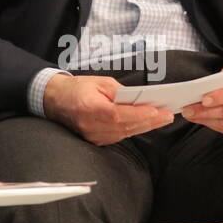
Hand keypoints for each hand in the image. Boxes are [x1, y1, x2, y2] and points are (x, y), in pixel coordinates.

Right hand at [43, 74, 175, 145]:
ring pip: (124, 133)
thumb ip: (119, 91)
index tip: (157, 111)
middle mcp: (90, 125)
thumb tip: (139, 99)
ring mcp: (92, 136)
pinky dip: (133, 130)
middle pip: (125, 126)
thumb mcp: (99, 82)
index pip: (118, 114)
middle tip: (167, 115)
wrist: (55, 100)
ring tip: (161, 119)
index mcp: (89, 108)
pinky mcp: (95, 141)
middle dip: (149, 121)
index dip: (139, 114)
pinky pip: (118, 136)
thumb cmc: (76, 88)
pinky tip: (145, 124)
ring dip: (144, 126)